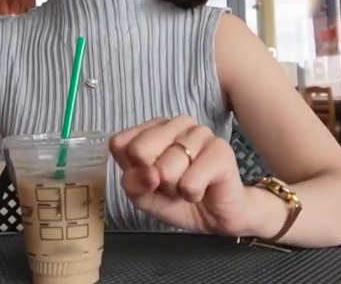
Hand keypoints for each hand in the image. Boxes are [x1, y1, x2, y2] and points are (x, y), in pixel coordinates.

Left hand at [110, 116, 252, 236]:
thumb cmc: (177, 200)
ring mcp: (199, 132)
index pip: (120, 143)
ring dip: (175, 189)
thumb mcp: (143, 196)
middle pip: (139, 150)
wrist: (216, 216)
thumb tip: (148, 173)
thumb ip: (133, 183)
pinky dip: (192, 194)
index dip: (131, 169)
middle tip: (171, 183)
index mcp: (152, 128)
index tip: (149, 178)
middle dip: (154, 179)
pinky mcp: (220, 149)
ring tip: (188, 186)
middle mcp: (175, 123)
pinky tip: (203, 189)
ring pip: (165, 170)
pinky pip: (189, 182)